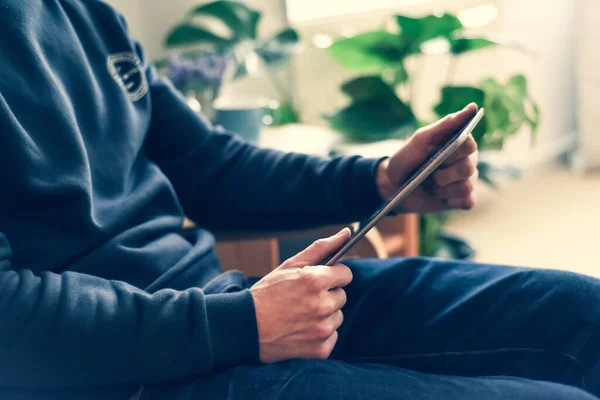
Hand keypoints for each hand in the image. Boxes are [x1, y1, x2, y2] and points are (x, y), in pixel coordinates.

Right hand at [250, 229, 352, 363]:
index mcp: (315, 280)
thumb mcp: (291, 265)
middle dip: (327, 295)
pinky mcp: (321, 349)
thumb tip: (347, 232)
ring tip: (300, 315)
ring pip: (337, 316)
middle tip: (303, 299)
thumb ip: (322, 248)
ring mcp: (322, 328)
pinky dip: (320, 334)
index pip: (346, 274)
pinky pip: (332, 336)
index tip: (319, 280)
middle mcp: (322, 305)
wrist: (245, 328)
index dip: (332, 276)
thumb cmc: (267, 293)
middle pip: (342, 296)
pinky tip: (302, 330)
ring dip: (325, 315)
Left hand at [378, 103, 479, 213]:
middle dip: (443, 173)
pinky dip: (450, 200)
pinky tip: (440, 197)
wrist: (394, 186)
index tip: (438, 154)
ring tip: (430, 186)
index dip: (453, 152)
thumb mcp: (421, 139)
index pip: (469, 144)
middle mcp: (468, 160)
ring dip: (442, 189)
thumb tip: (473, 107)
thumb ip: (446, 124)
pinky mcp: (463, 199)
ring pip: (466, 186)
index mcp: (460, 143)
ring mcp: (467, 180)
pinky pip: (467, 201)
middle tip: (428, 173)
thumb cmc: (407, 159)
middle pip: (468, 167)